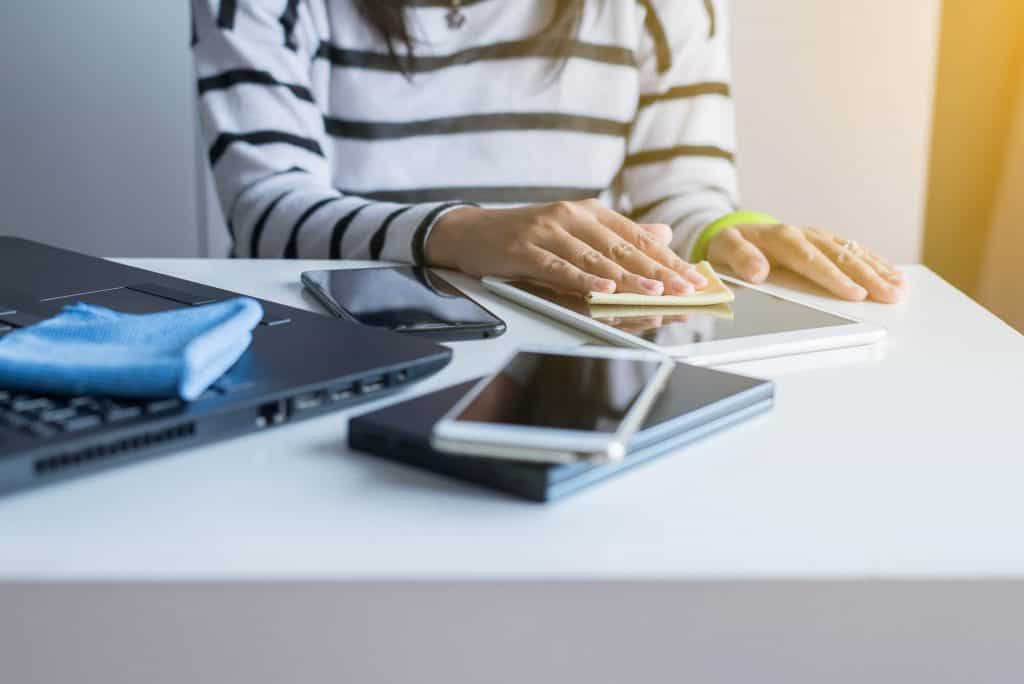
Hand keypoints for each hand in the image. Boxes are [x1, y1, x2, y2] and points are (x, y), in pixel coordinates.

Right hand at [425, 200, 707, 295]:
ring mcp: (547, 230)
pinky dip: (583, 280)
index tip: (694, 277)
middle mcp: (572, 216)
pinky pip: (559, 268)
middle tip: (686, 288)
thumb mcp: (575, 231)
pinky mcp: (524, 248)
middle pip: (622, 247)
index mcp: (589, 212)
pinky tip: (604, 291)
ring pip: (595, 257)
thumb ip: (618, 234)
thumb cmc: (525, 236)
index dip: (668, 258)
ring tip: (656, 292)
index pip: (637, 237)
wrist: (470, 233)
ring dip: (628, 277)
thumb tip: (664, 233)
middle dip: (659, 270)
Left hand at [707, 224, 907, 302]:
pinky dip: (875, 263)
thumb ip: (740, 259)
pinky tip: (893, 274)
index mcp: (781, 238)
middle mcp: (805, 234)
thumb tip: (758, 272)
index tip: (855, 295)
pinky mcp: (825, 242)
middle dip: (868, 277)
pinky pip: (854, 251)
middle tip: (890, 296)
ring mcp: (818, 237)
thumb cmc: (730, 247)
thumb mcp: (723, 250)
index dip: (834, 278)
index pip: (811, 260)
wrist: (735, 234)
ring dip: (878, 270)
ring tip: (899, 288)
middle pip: (840, 256)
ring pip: (853, 253)